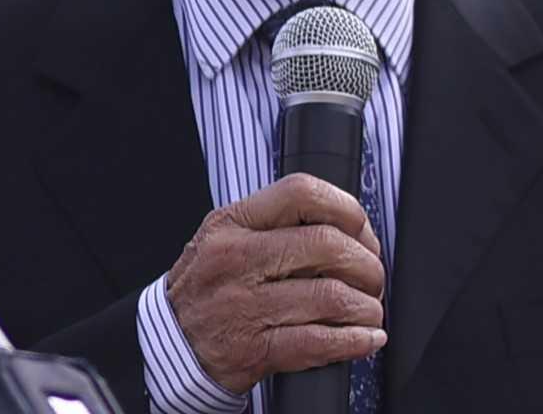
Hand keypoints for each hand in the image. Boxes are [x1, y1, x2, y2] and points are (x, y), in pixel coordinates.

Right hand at [164, 174, 386, 394]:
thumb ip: (273, 224)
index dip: (345, 208)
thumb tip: (345, 227)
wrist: (172, 342)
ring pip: (331, 296)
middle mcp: (236, 259)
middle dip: (366, 264)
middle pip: (326, 244)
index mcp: (230, 224)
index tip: (359, 230)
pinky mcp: (254, 349)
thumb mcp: (223, 237)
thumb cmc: (207, 287)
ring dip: (366, 307)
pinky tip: (364, 338)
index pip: (300, 193)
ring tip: (368, 311)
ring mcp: (244, 306)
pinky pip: (320, 342)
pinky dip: (355, 341)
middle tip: (371, 277)